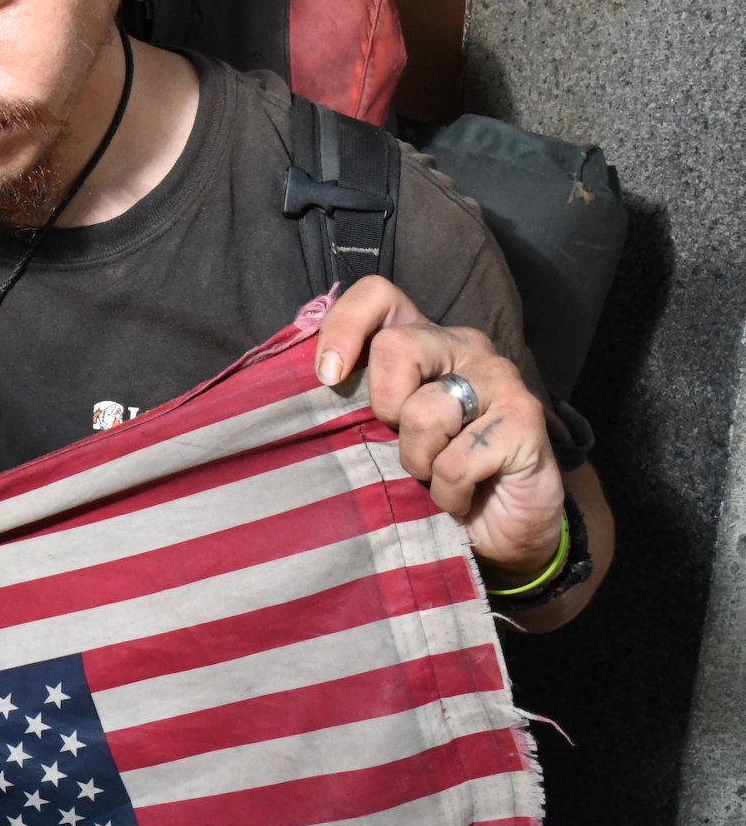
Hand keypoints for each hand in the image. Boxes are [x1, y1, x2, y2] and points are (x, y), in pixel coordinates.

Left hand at [314, 277, 564, 579]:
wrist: (498, 529)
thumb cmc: (428, 474)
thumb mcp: (377, 432)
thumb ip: (350, 400)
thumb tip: (300, 385)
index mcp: (422, 339)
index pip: (379, 295)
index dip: (345, 327)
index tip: (328, 377)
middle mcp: (463, 346)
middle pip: (395, 346)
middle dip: (384, 408)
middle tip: (400, 442)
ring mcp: (499, 378)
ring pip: (425, 409)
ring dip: (417, 461)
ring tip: (434, 475)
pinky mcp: (525, 419)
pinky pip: (457, 460)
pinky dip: (448, 491)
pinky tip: (461, 496)